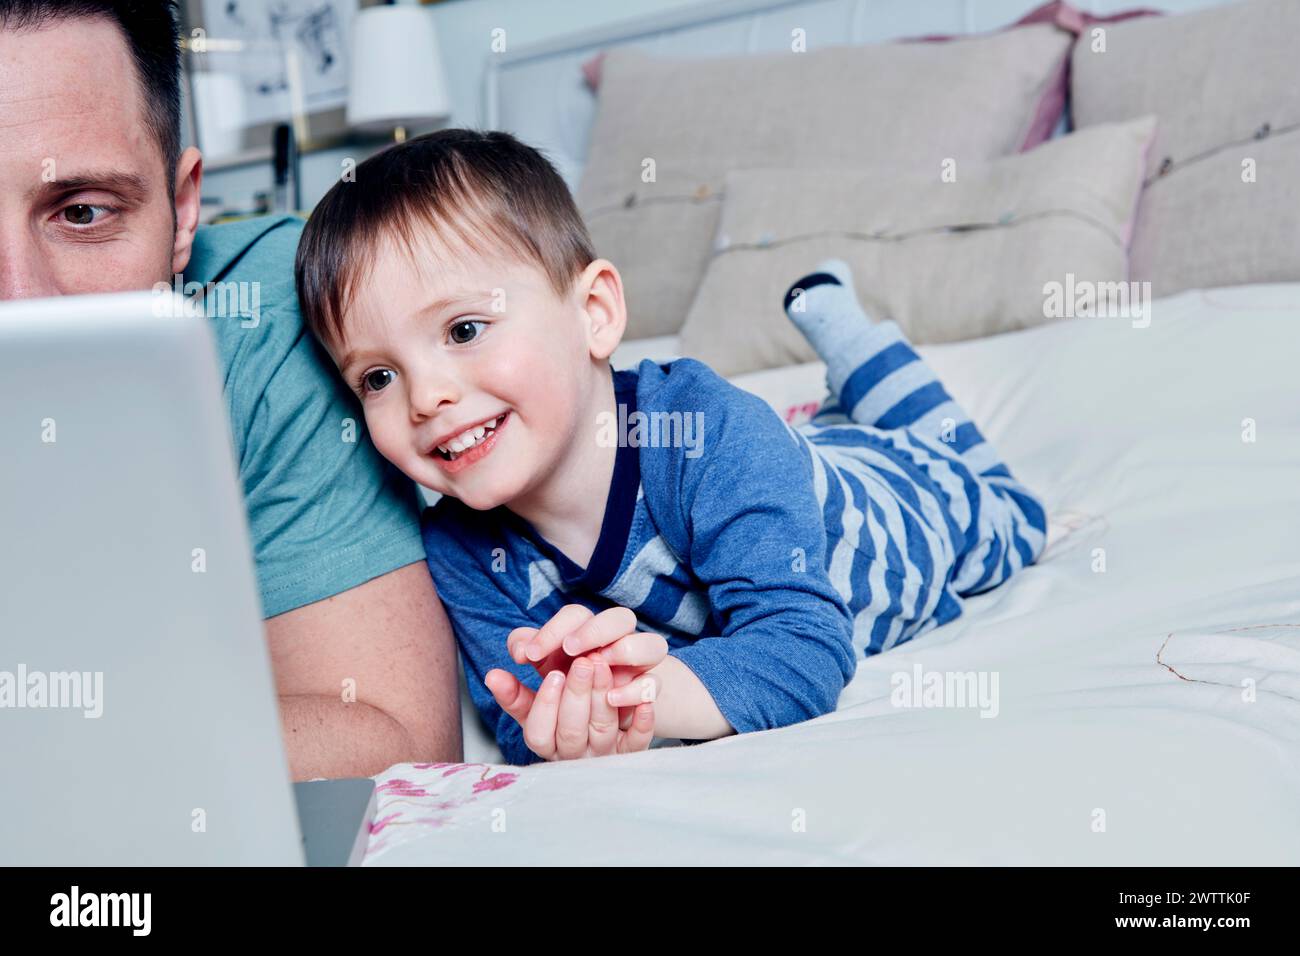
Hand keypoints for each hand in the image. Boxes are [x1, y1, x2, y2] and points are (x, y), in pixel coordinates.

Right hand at [485, 657, 654, 760]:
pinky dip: (642, 724)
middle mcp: (574, 752)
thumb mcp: (535, 697)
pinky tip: (645, 703)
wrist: (609, 713)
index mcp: (547, 741)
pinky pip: (638, 744)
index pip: (538, 733)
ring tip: (604, 664)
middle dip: (577, 694)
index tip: (553, 675)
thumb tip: (492, 676)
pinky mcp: (631, 749)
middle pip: (571, 731)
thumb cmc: (564, 702)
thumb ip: (514, 689)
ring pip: (603, 730)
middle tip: (583, 662)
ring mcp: (603, 752)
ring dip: (603, 697)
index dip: (545, 704)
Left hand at [507, 604, 667, 727]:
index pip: (575, 614)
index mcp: (585, 631)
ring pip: (651, 643)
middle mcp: (618, 640)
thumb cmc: (567, 695)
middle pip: (619, 618)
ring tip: (597, 667)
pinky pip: (657, 685)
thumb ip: (518, 688)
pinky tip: (615, 698)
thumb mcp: (540, 688)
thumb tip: (492, 677)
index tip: (528, 656)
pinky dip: (640, 691)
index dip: (552, 630)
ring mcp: (641, 665)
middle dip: (592, 633)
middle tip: (567, 654)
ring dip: (625, 650)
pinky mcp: (651, 692)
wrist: (605, 722)